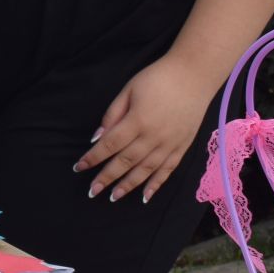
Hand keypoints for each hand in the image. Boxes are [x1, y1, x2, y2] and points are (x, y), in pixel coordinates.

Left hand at [73, 57, 214, 204]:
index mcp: (137, 120)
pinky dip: (156, 184)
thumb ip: (112, 115)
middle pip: (125, 161)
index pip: (110, 144)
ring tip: (113, 197)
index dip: (93, 158)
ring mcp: (170, 143)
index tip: (79, 167)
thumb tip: (97, 138)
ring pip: (145, 170)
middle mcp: (153, 136)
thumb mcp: (129, 90)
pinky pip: (168, 170)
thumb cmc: (157, 79)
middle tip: (92, 191)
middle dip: (106, 178)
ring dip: (128, 186)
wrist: (194, 75)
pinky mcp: (182, 146)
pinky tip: (145, 196)